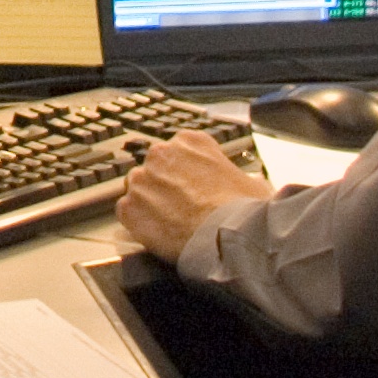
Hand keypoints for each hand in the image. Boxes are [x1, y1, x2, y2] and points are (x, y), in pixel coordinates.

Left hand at [113, 128, 267, 260]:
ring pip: (139, 189)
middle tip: (182, 208)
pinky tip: (158, 233)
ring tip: (171, 224)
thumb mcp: (250, 181)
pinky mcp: (129, 207)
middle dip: (165, 187)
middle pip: (155, 169)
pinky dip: (139, 223)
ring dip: (150, 203)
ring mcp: (141, 179)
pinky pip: (127, 211)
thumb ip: (234, 175)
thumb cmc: (243, 211)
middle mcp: (161, 153)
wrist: (228, 236)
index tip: (193, 187)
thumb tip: (245, 184)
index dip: (185, 173)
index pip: (178, 151)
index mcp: (190, 141)